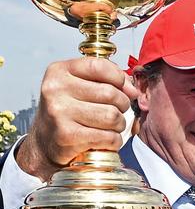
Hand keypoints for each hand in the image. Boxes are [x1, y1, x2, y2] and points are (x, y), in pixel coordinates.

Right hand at [15, 57, 137, 180]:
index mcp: (59, 71)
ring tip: (111, 126)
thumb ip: (108, 79)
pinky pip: (108, 137)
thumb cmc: (70, 110)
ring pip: (112, 116)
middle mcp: (55, 90)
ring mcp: (59, 113)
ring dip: (119, 124)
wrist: (47, 142)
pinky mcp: (67, 136)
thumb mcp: (81, 85)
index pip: (99, 66)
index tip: (123, 87)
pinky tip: (106, 139)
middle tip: (117, 110)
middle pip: (110, 93)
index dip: (119, 77)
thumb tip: (132, 90)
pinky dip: (114, 140)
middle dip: (122, 104)